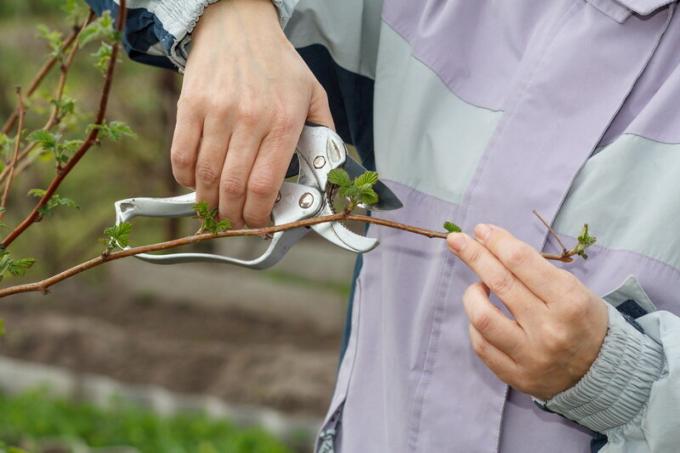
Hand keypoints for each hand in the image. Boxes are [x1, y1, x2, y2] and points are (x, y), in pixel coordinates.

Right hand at [171, 0, 333, 227]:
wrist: (239, 24)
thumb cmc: (277, 63)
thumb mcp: (313, 94)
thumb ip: (322, 133)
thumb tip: (326, 172)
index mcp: (284, 121)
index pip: (266, 184)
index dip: (258, 214)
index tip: (258, 223)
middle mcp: (250, 119)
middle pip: (233, 187)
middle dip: (233, 217)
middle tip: (235, 223)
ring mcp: (217, 112)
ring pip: (206, 176)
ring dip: (208, 203)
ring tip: (215, 210)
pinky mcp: (190, 106)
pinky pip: (182, 155)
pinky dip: (186, 179)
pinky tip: (195, 184)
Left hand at [447, 224, 608, 399]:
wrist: (602, 372)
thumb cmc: (582, 320)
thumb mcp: (573, 288)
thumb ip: (534, 269)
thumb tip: (490, 243)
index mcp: (569, 301)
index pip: (522, 261)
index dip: (497, 241)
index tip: (481, 230)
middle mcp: (549, 329)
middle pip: (500, 282)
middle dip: (474, 255)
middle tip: (456, 239)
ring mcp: (531, 356)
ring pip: (482, 317)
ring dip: (472, 294)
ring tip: (476, 287)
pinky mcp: (516, 375)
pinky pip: (481, 344)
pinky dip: (476, 324)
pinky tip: (481, 314)